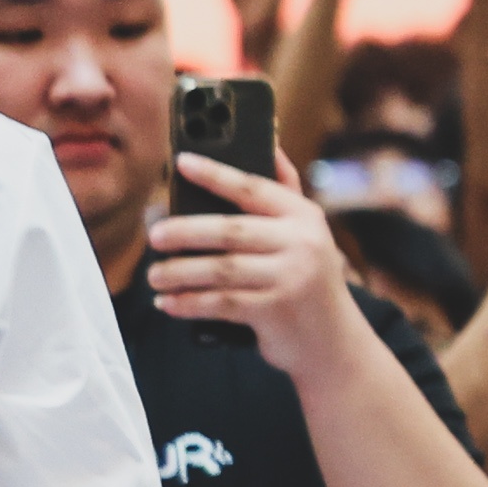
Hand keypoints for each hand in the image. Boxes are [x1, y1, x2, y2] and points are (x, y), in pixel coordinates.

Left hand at [144, 147, 362, 380]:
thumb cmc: (308, 282)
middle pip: (230, 230)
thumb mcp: (307, 236)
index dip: (216, 174)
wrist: (334, 342)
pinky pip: (221, 303)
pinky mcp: (275, 311)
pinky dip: (189, 303)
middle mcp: (302, 244)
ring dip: (179, 273)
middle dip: (185, 231)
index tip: (181, 163)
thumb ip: (284, 194)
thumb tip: (269, 144)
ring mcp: (290, 278)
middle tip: (154, 235)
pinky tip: (170, 303)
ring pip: (220, 269)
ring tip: (154, 276)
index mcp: (305, 217)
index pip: (254, 188)